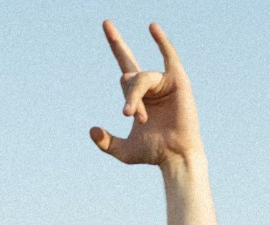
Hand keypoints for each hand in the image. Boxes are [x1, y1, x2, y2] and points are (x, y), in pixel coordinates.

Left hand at [89, 20, 203, 169]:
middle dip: (128, 97)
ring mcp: (165, 81)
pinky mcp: (178, 81)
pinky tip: (152, 28)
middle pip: (128, 77)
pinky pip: (169, 56)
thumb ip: (106, 142)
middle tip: (129, 115)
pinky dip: (162, 42)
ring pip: (140, 79)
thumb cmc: (155, 153)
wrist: (175, 156)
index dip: (115, 44)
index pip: (125, 63)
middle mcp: (151, 85)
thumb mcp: (123, 150)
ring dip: (135, 97)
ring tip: (140, 117)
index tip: (106, 24)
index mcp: (139, 95)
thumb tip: (92, 130)